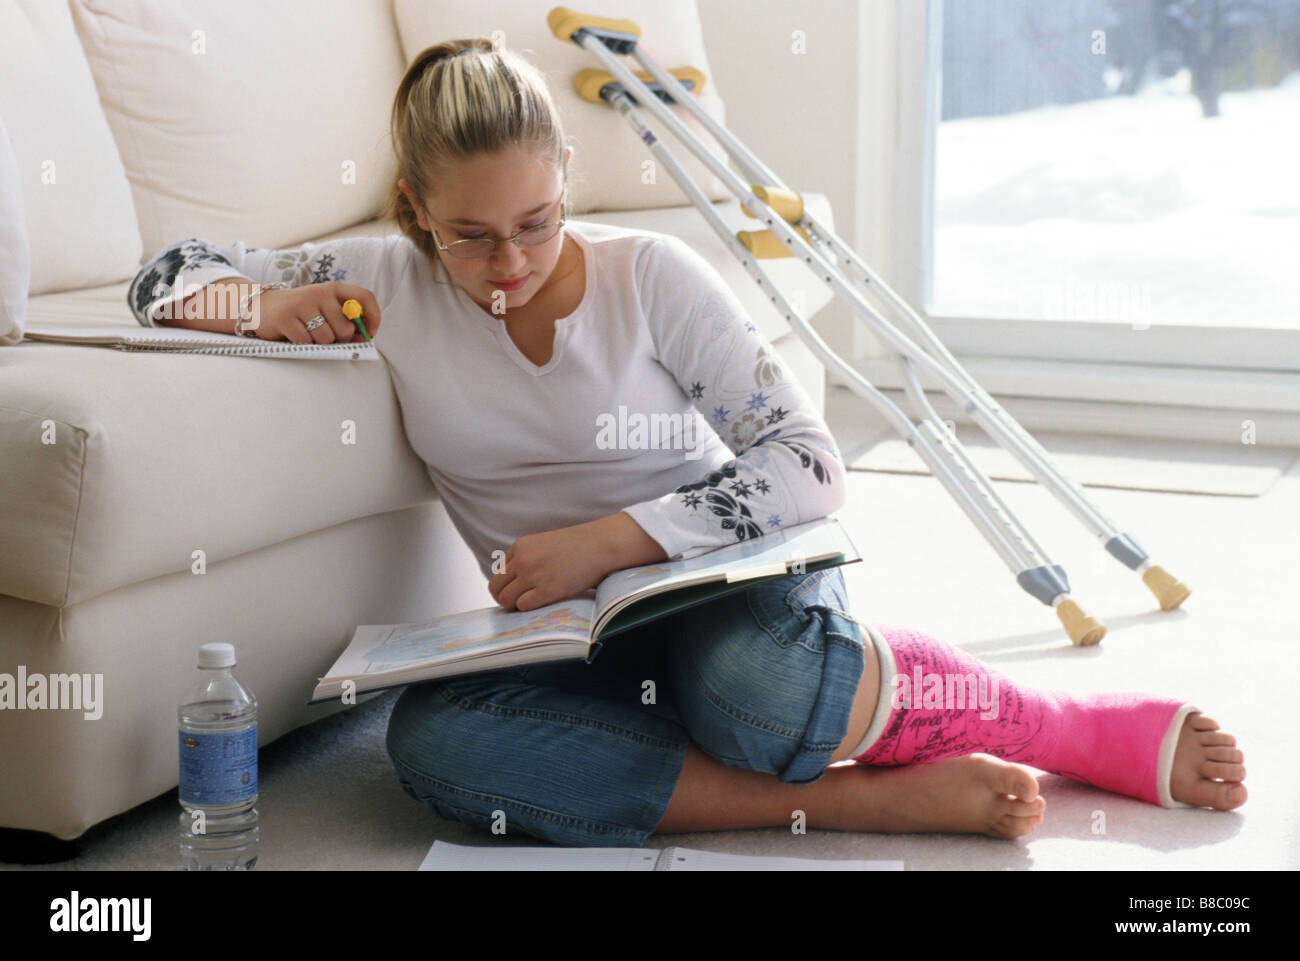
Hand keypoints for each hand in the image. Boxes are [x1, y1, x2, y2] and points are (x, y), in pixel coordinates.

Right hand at [250, 282, 382, 343]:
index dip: (373, 317)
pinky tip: (293, 334)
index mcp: (334, 289)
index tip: (370, 334)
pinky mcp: (285, 318)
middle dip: (339, 340)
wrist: (262, 306)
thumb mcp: (324, 309)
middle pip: (345, 329)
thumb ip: (345, 320)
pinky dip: (302, 344)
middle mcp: (319, 292)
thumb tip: (364, 338)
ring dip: (318, 343)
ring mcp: (301, 303)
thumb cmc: (301, 312)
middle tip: (323, 334)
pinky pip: (306, 342)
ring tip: (306, 333)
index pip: (365, 297)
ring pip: (326, 338)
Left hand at [488, 521, 613, 611]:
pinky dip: (529, 609)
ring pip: (506, 599)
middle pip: (496, 588)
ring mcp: (533, 575)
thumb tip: (516, 584)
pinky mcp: (547, 590)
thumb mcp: (544, 544)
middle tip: (519, 603)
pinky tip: (543, 602)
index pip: (499, 573)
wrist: (601, 544)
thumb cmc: (578, 546)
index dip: (507, 585)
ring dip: (515, 606)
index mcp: (520, 546)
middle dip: (505, 598)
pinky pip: (523, 606)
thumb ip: (528, 559)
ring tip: (532, 604)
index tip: (519, 591)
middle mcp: (522, 560)